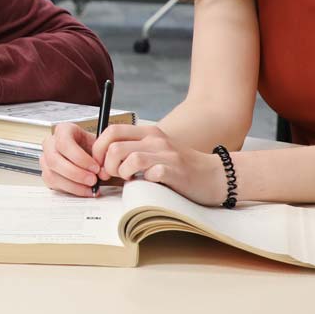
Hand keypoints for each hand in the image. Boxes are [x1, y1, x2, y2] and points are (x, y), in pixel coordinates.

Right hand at [39, 122, 104, 195]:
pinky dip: (70, 190)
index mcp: (63, 130)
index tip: (95, 167)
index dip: (80, 158)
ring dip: (74, 185)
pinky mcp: (46, 173)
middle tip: (93, 180)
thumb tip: (103, 172)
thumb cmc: (91, 147)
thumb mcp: (99, 145)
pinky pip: (53, 185)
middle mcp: (50, 143)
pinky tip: (84, 190)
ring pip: (52, 175)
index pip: (64, 143)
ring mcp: (46, 159)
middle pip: (54, 160)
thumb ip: (102, 157)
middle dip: (76, 174)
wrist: (88, 153)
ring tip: (90, 187)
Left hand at [89, 123, 227, 205]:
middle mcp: (155, 140)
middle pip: (113, 145)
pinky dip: (143, 181)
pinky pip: (150, 173)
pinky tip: (148, 184)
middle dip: (105, 164)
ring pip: (128, 158)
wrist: (216, 175)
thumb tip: (105, 162)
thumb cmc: (182, 167)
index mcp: (148, 133)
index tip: (101, 165)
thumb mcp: (157, 152)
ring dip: (121, 172)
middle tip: (112, 176)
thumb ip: (135, 151)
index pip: (111, 130)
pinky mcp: (174, 171)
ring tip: (129, 179)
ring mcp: (165, 154)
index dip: (98, 148)